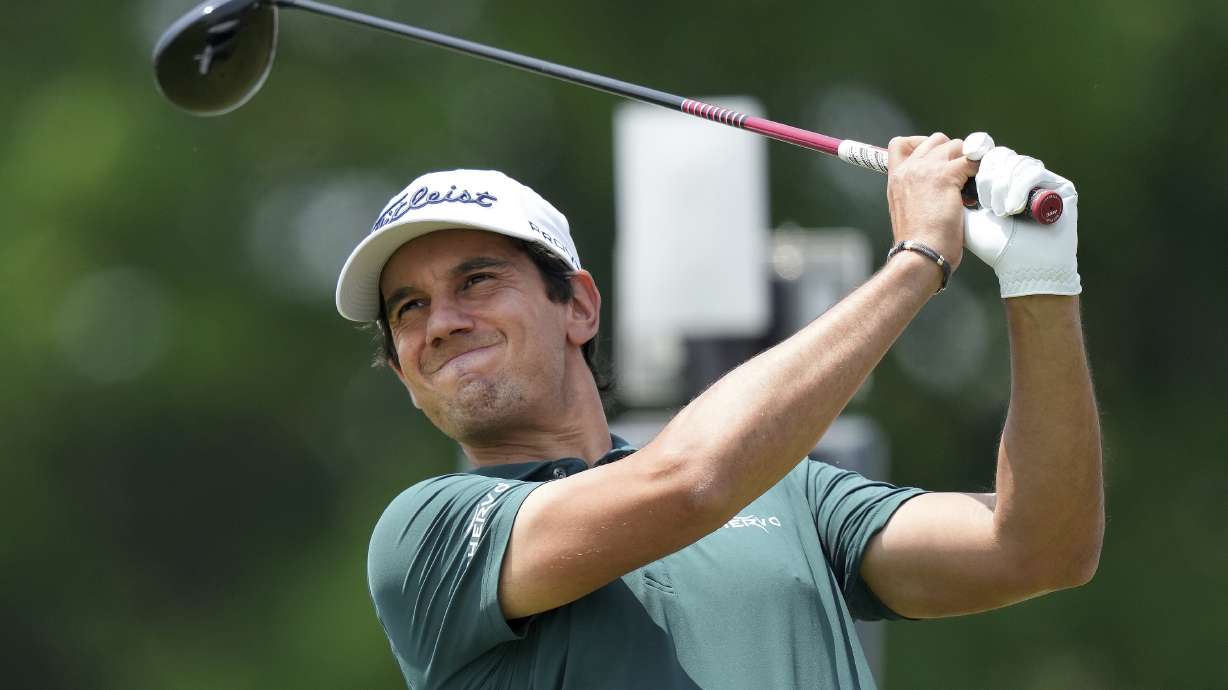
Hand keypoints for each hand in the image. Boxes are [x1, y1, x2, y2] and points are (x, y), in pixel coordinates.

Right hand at [887, 133, 977, 271]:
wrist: (920, 254)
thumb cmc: (917, 243)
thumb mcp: (907, 213)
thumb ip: (917, 195)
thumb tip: (939, 191)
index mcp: (896, 179)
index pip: (900, 144)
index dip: (921, 143)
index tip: (935, 158)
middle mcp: (909, 169)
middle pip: (935, 140)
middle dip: (952, 152)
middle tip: (961, 175)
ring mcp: (926, 170)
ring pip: (955, 145)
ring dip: (967, 161)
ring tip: (971, 183)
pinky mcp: (946, 176)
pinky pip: (971, 159)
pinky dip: (980, 168)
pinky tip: (980, 185)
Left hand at [963, 144, 1080, 297]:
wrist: (1021, 266)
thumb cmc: (994, 246)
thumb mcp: (967, 215)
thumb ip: (957, 190)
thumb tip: (946, 164)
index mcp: (1002, 181)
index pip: (987, 155)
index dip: (976, 159)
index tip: (965, 172)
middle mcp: (1023, 178)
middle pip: (1001, 155)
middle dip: (988, 177)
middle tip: (984, 203)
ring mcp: (1043, 181)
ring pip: (1016, 162)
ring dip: (1002, 186)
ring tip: (999, 211)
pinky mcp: (1061, 187)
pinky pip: (1035, 171)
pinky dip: (1019, 188)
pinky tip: (1012, 209)